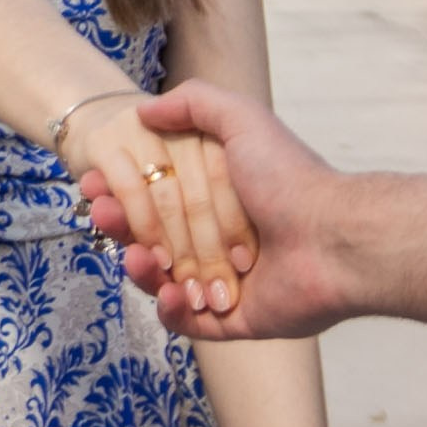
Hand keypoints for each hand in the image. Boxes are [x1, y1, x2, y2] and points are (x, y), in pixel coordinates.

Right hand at [81, 81, 350, 340]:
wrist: (334, 239)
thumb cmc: (290, 178)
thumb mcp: (242, 121)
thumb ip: (195, 103)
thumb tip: (145, 108)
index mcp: (218, 196)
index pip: (155, 195)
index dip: (121, 191)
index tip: (92, 186)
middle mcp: (218, 237)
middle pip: (152, 237)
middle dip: (122, 228)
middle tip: (101, 217)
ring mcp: (223, 281)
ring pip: (164, 281)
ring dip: (142, 270)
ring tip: (137, 258)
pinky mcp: (234, 320)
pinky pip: (189, 322)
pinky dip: (172, 310)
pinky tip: (169, 292)